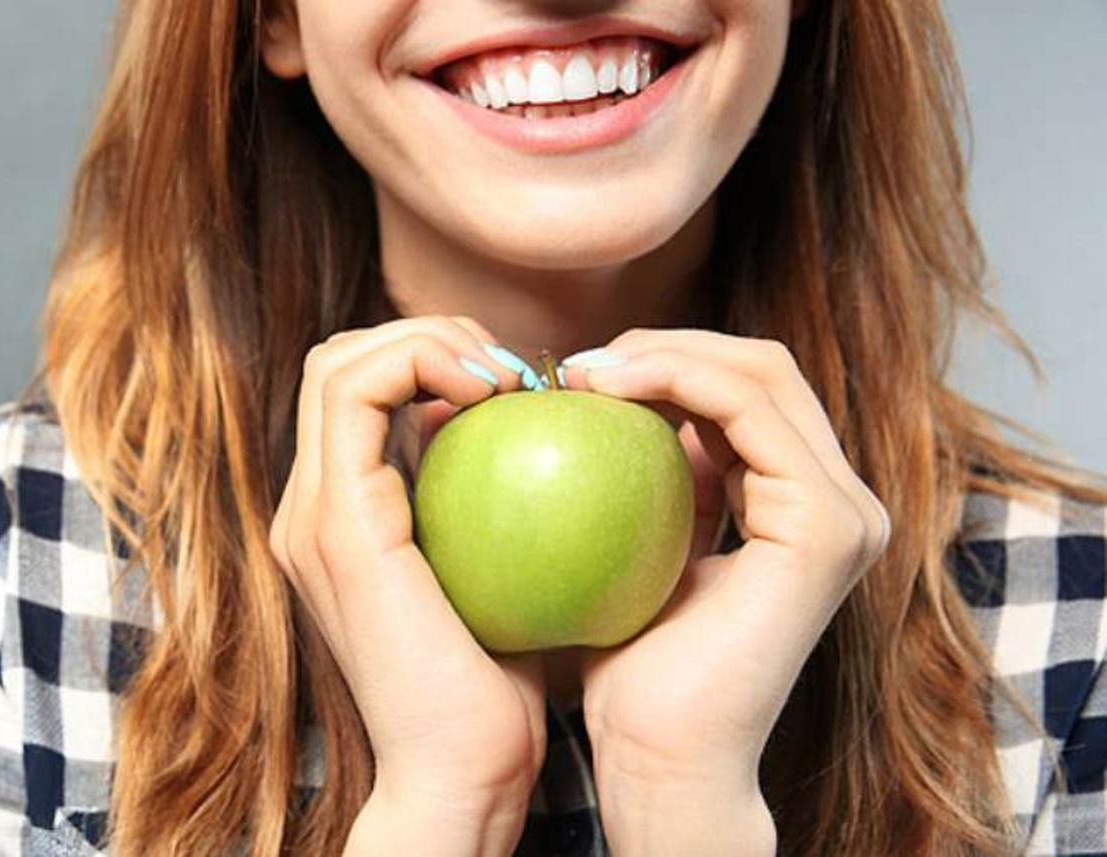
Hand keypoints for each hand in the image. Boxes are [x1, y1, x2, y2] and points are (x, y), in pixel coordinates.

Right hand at [269, 316, 547, 820]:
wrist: (460, 773)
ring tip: (505, 380)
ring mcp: (313, 514)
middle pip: (342, 360)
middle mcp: (310, 508)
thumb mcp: (495, 577)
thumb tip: (532, 441)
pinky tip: (497, 397)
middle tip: (511, 374)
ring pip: (343, 361)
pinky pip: (360, 395)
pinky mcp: (337, 522)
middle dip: (429, 336)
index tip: (516, 389)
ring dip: (428, 341)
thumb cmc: (498, 686)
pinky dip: (424, 366)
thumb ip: (488, 511)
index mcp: (342, 517)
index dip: (432, 358)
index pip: (362, 391)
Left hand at [558, 329, 890, 793]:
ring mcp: (844, 511)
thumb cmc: (630, 663)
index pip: (748, 388)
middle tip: (578, 364)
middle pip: (762, 365)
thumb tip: (619, 399)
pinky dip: (674, 381)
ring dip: (663, 353)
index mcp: (805, 502)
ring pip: (758, 372)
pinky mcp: (823, 525)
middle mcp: (841, 500)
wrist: (656, 754)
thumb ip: (659, 476)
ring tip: (580, 374)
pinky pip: (745, 412)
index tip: (580, 373)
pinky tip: (603, 390)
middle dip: (666, 343)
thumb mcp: (642, 543)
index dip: (668, 358)